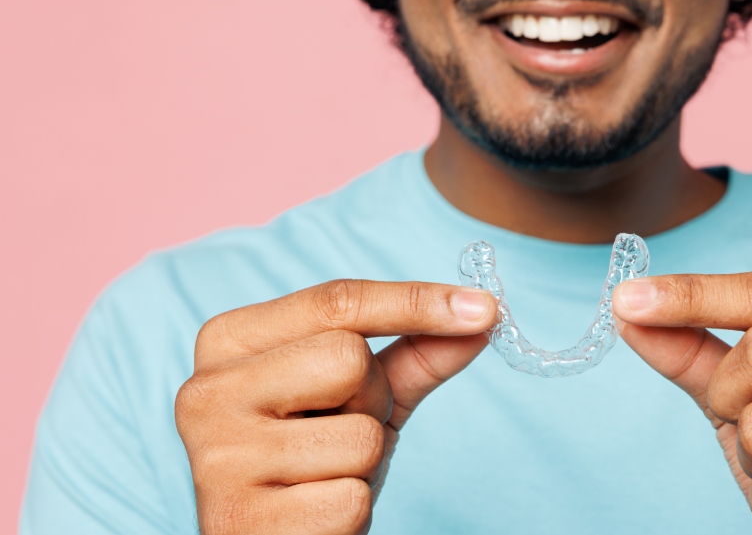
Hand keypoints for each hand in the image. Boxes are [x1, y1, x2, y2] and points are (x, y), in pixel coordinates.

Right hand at [175, 280, 496, 533]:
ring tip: (325, 473)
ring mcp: (218, 459)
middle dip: (372, 398)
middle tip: (340, 427)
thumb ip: (415, 351)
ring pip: (359, 436)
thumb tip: (482, 313)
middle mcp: (205, 392)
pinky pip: (351, 498)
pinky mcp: (242, 521)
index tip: (485, 307)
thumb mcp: (361, 395)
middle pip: (348, 358)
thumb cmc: (314, 459)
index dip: (416, 301)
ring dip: (364, 462)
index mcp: (227, 341)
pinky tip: (314, 512)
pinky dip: (352, 509)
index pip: (336, 301)